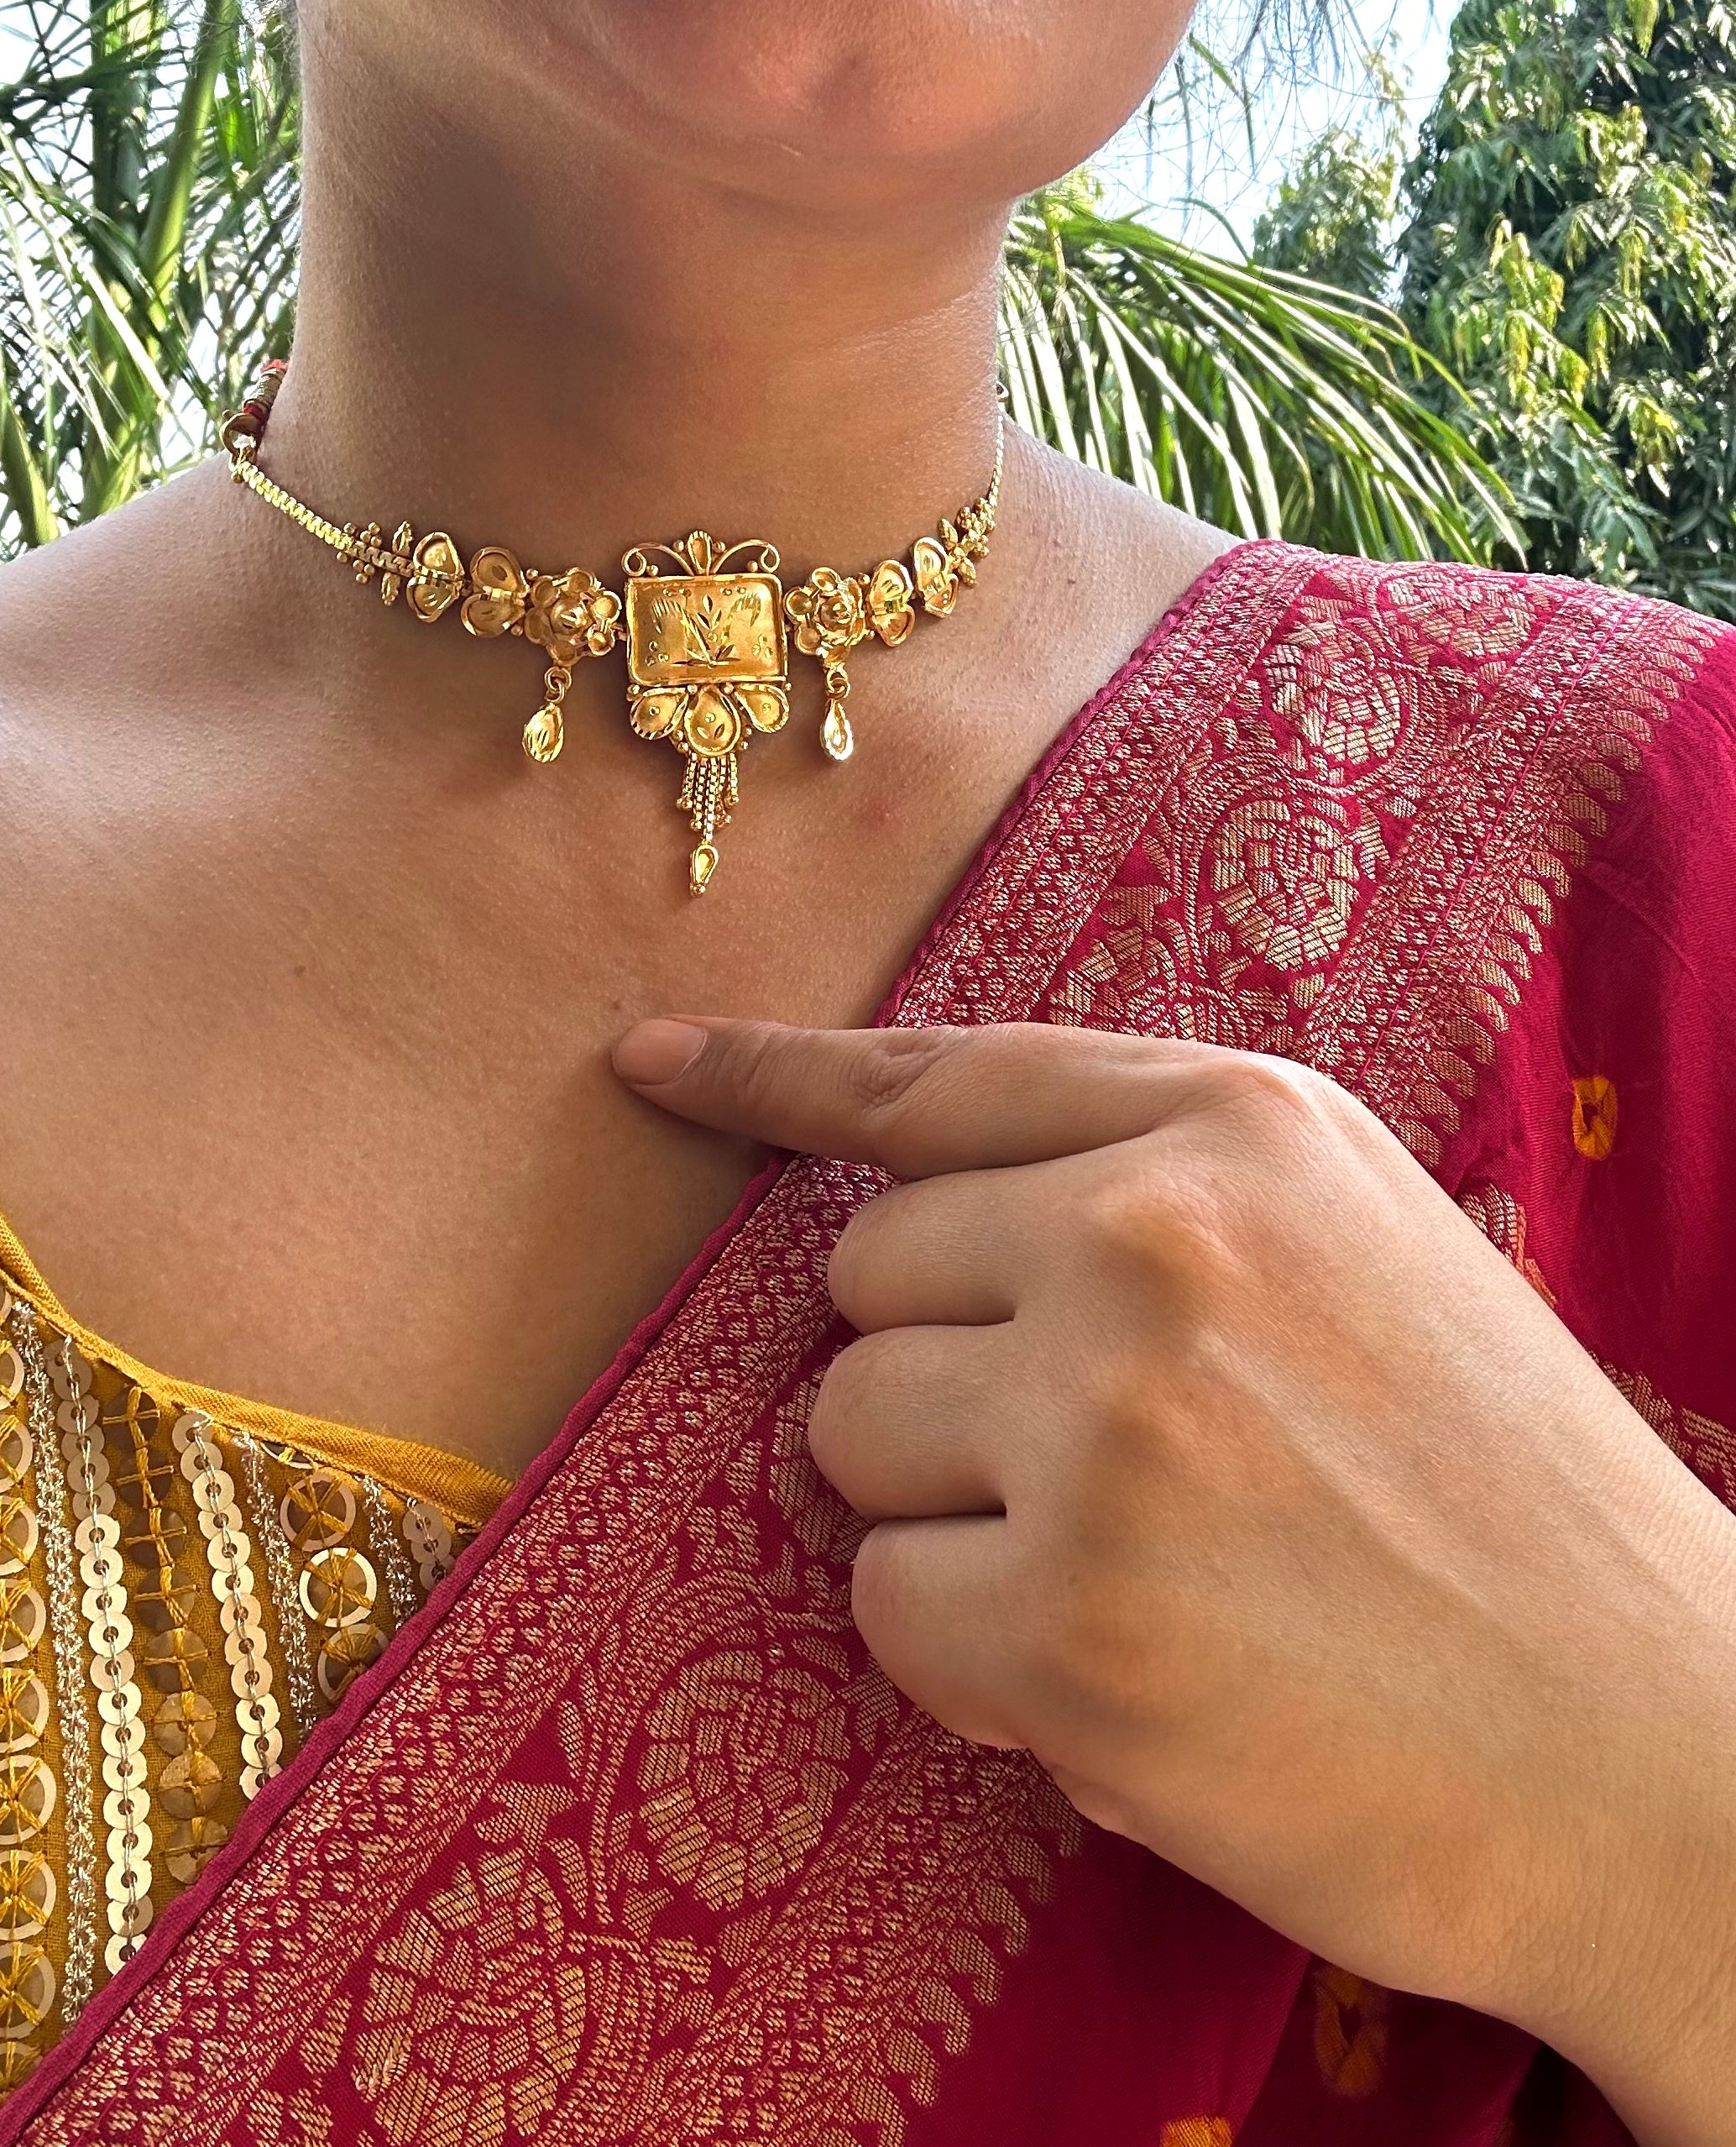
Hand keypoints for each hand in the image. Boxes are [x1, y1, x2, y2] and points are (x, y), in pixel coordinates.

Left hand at [613, 1017, 1735, 2146]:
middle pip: (863, 1278)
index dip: (775, 1078)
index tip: (650, 1065)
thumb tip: (944, 1201)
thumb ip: (1164, 1189)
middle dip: (939, 1382)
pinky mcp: (1068, 1611)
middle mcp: (1153, 1233)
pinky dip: (971, 1662)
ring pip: (849, 1438)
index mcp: (1239, 1124)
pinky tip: (1126, 1679)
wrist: (1663, 1750)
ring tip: (1136, 1577)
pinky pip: (886, 1604)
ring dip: (953, 1521)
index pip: (939, 1082)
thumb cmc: (1506, 1504)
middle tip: (1103, 1476)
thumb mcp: (1367, 1252)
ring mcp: (1105, 1417)